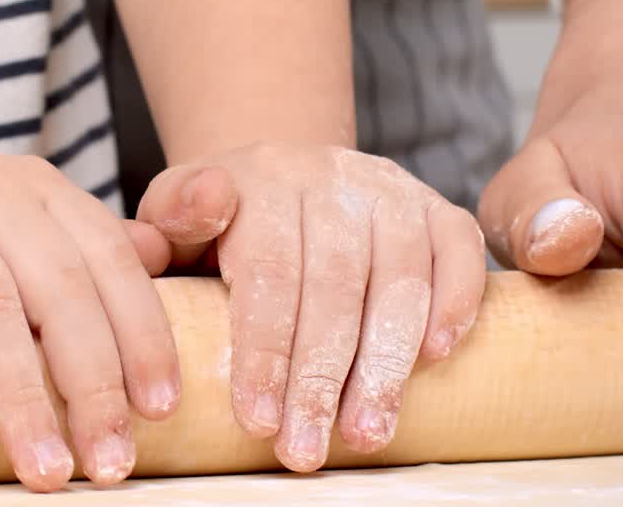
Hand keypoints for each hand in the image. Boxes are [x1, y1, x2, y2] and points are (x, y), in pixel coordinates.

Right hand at [0, 151, 177, 490]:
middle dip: (92, 384)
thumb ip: (86, 249)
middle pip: (58, 290)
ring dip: (20, 395)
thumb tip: (163, 262)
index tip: (161, 410)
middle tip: (110, 462)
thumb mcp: (19, 228)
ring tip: (44, 465)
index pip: (108, 262)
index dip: (142, 336)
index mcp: (40, 190)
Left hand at [136, 142, 484, 470]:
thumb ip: (165, 228)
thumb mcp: (176, 213)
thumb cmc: (224, 216)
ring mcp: (391, 190)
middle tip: (306, 452)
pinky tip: (434, 359)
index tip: (257, 422)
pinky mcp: (438, 206)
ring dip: (386, 363)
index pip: (269, 272)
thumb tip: (169, 231)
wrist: (288, 171)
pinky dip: (453, 304)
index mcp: (261, 180)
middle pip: (335, 284)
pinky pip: (458, 251)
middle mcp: (332, 178)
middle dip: (320, 378)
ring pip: (399, 278)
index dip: (265, 352)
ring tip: (366, 433)